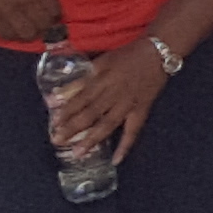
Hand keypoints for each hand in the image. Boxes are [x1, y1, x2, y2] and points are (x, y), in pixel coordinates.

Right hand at [0, 0, 67, 50]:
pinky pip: (8, 35)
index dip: (55, 16)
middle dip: (46, 26)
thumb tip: (47, 5)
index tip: (52, 16)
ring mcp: (8, 10)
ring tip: (29, 30)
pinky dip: (14, 36)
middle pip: (44, 25)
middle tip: (42, 24)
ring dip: (31, 34)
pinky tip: (14, 31)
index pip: (54, 10)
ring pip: (28, 34)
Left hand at [49, 38, 171, 160]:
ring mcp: (128, 104)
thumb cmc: (127, 56)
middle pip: (91, 113)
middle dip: (73, 128)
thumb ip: (80, 80)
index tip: (53, 122)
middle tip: (58, 141)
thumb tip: (55, 96)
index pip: (81, 98)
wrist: (158, 53)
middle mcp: (114, 94)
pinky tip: (116, 160)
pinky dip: (126, 146)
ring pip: (108, 124)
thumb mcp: (101, 62)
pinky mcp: (142, 110)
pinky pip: (134, 131)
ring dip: (93, 139)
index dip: (67, 111)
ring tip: (78, 153)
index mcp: (102, 80)